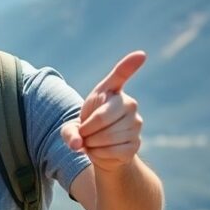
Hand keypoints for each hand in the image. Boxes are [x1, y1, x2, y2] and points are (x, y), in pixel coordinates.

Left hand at [61, 51, 145, 171]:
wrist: (101, 151)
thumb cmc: (87, 129)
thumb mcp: (72, 128)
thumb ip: (68, 132)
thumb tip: (77, 145)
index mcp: (111, 92)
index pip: (121, 75)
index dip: (130, 65)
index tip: (141, 54)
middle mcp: (129, 104)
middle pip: (101, 118)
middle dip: (85, 130)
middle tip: (84, 133)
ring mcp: (136, 124)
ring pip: (107, 137)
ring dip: (91, 144)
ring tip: (91, 142)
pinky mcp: (136, 143)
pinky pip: (114, 151)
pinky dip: (100, 154)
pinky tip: (100, 151)